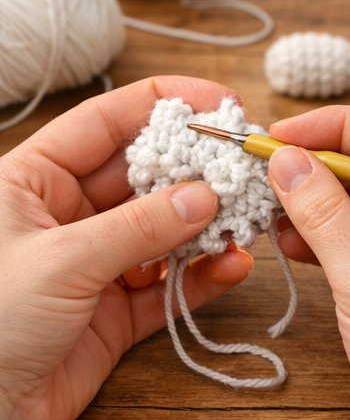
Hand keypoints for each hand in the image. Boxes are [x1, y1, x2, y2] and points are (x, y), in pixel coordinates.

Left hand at [0, 77, 252, 419]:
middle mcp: (64, 216)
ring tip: (248, 219)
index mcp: (32, 180)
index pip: (104, 122)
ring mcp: (92, 265)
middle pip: (143, 175)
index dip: (163, 106)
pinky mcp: (113, 315)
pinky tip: (232, 266)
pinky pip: (168, 286)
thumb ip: (138, 227)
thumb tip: (203, 196)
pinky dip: (203, 277)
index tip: (219, 104)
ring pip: (163, 232)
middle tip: (246, 166)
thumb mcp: (62, 259)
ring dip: (207, 226)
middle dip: (196, 170)